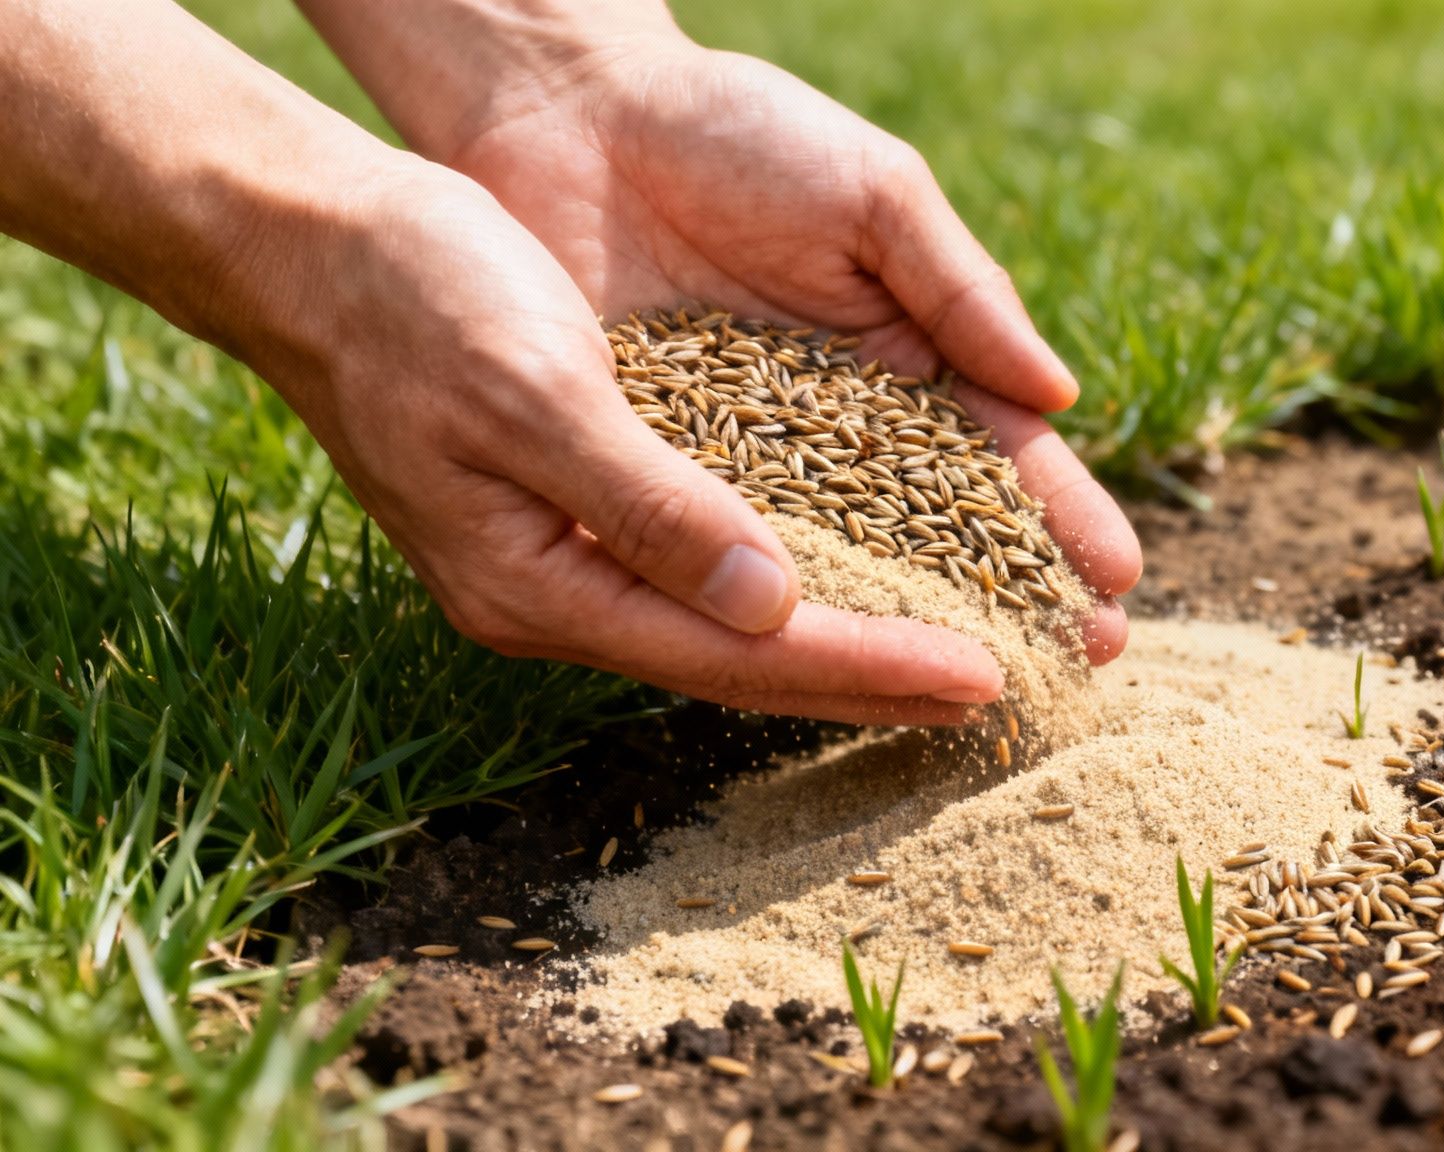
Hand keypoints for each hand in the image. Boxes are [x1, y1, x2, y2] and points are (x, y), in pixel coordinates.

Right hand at [243, 162, 1014, 724]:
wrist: (317, 241)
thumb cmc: (413, 299)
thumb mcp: (534, 392)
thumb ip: (650, 505)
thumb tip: (772, 603)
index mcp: (541, 582)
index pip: (739, 654)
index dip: (866, 668)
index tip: (982, 678)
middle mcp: (561, 590)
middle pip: (747, 662)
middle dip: (876, 677)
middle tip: (1001, 690)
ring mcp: (569, 553)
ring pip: (736, 621)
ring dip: (847, 638)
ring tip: (953, 651)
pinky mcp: (585, 502)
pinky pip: (713, 565)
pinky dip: (796, 577)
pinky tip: (859, 573)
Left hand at [436, 38, 1141, 661]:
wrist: (576, 114)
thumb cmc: (741, 132)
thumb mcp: (874, 197)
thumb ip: (961, 292)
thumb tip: (1058, 396)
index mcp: (904, 361)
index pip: (998, 456)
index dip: (1056, 518)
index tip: (1116, 583)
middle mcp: (835, 429)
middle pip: (935, 532)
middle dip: (1009, 597)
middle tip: (1080, 663)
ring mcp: (746, 463)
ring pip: (838, 563)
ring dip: (904, 627)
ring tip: (974, 686)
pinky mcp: (655, 476)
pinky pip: (720, 554)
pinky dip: (767, 608)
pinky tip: (821, 664)